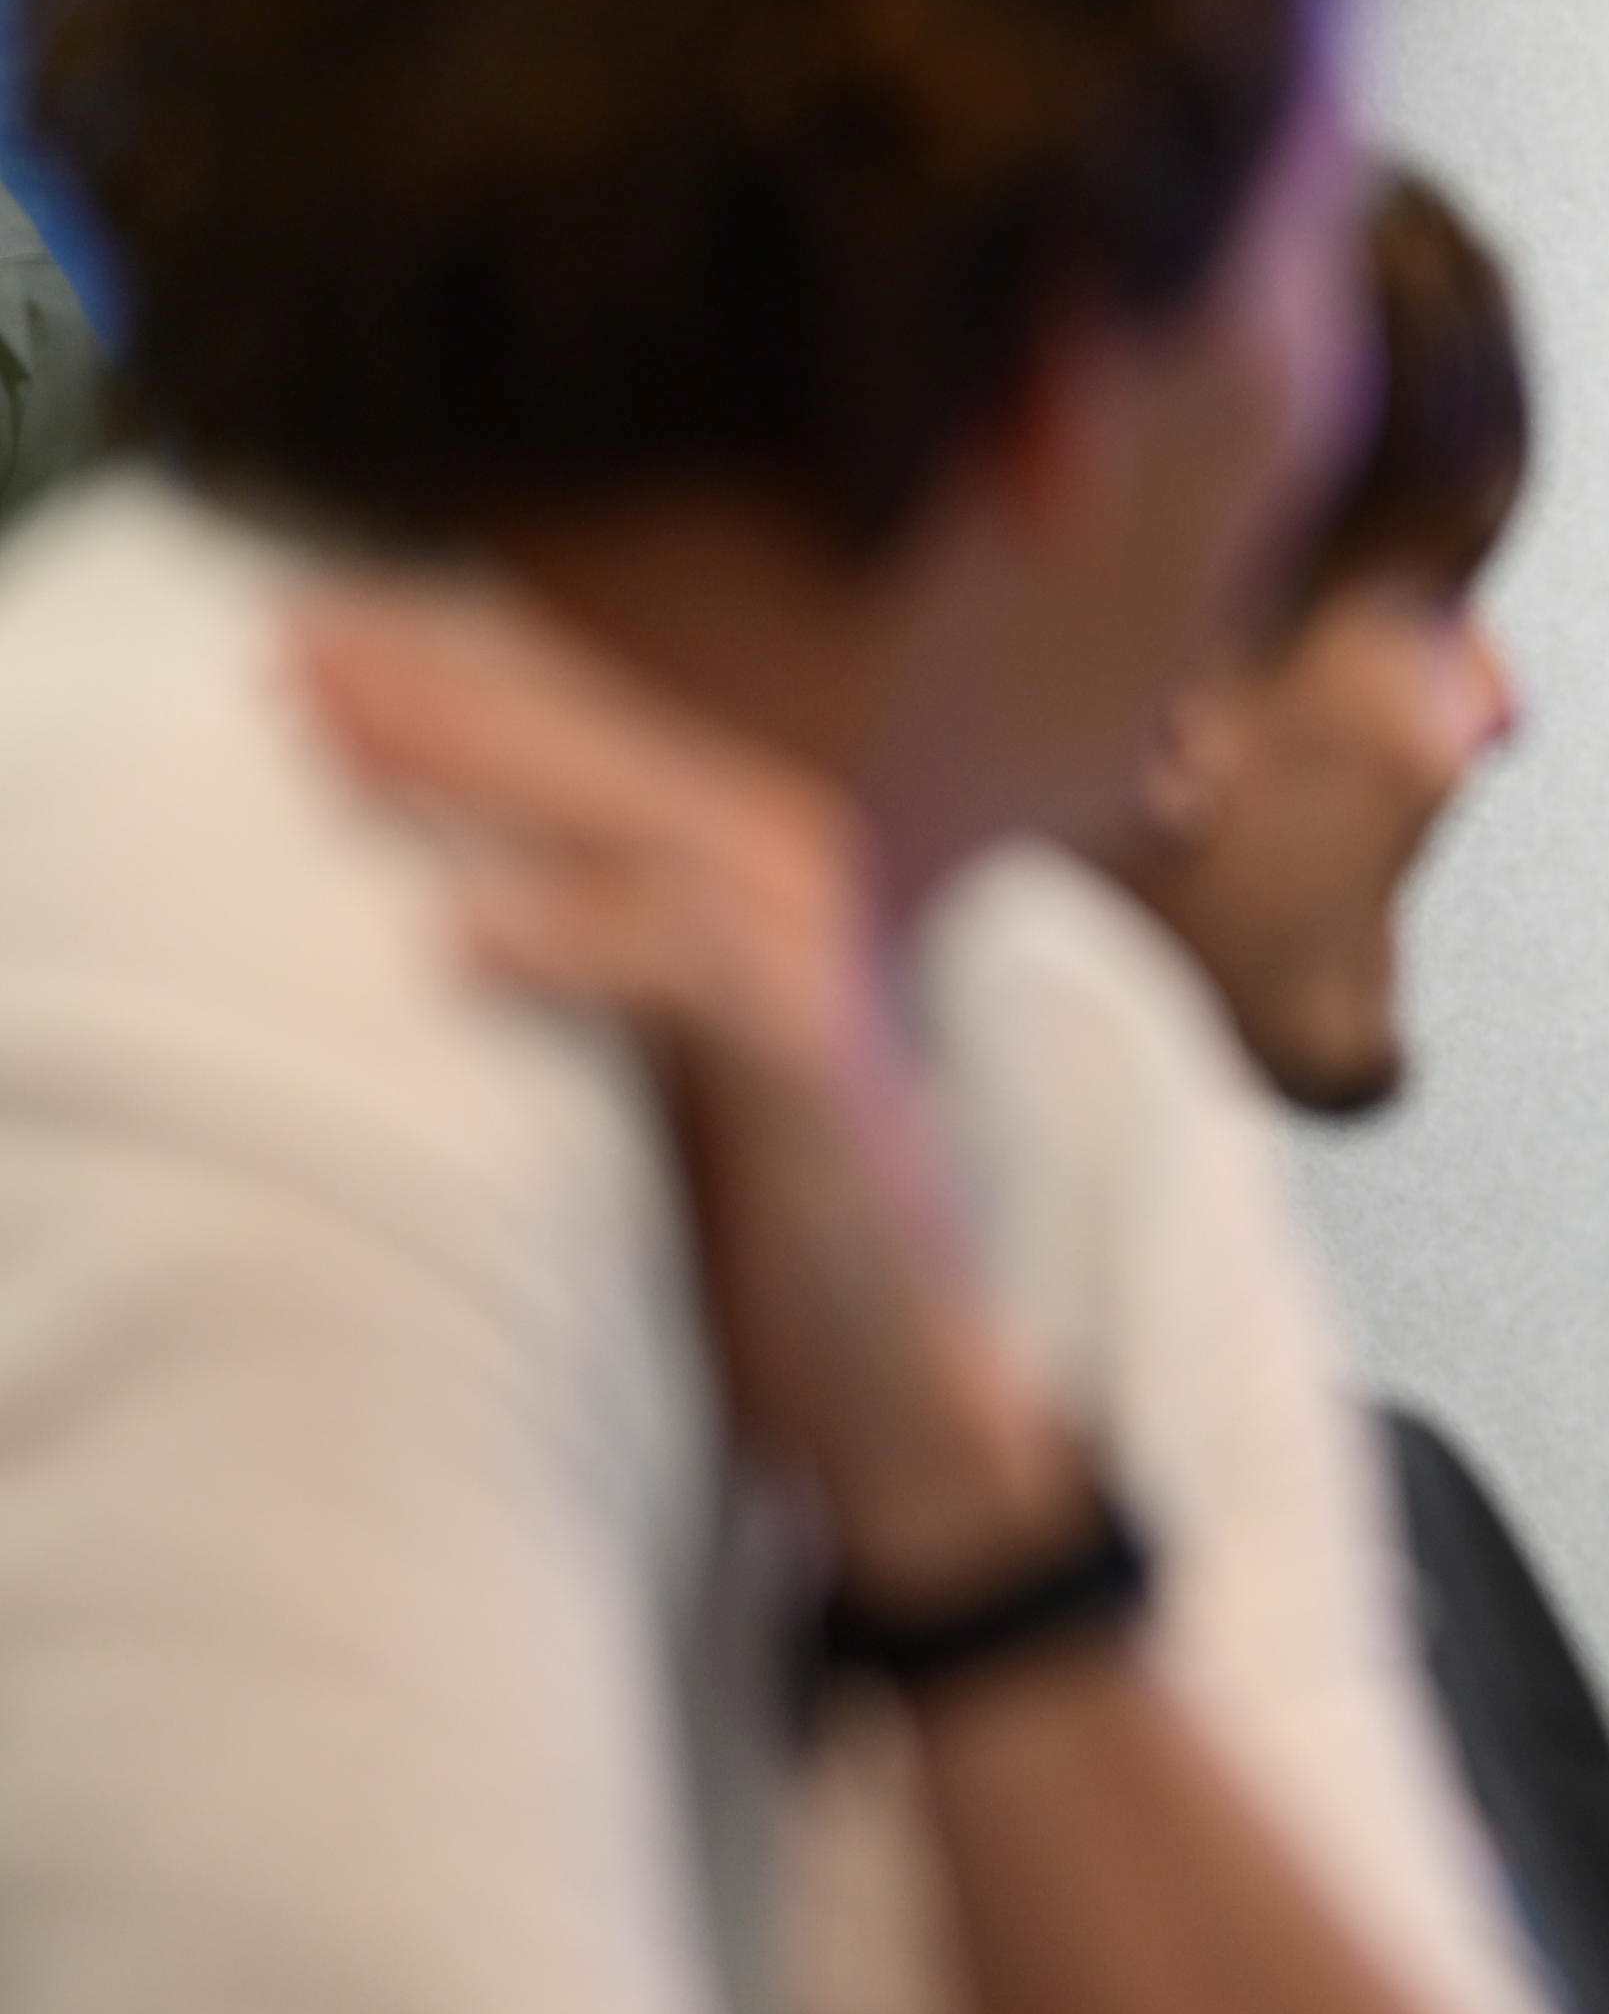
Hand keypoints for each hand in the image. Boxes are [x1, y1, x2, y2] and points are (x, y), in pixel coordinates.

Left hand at [293, 586, 1070, 1606]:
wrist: (907, 1374)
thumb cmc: (758, 1218)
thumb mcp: (654, 1052)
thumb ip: (582, 951)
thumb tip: (417, 881)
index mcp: (752, 872)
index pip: (596, 734)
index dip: (458, 677)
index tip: (310, 639)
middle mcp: (798, 889)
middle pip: (608, 755)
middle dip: (446, 697)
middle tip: (296, 655)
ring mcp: (820, 968)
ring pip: (645, 827)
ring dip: (492, 775)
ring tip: (347, 746)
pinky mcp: (823, 1067)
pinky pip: (701, 972)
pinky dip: (588, 940)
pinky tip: (465, 932)